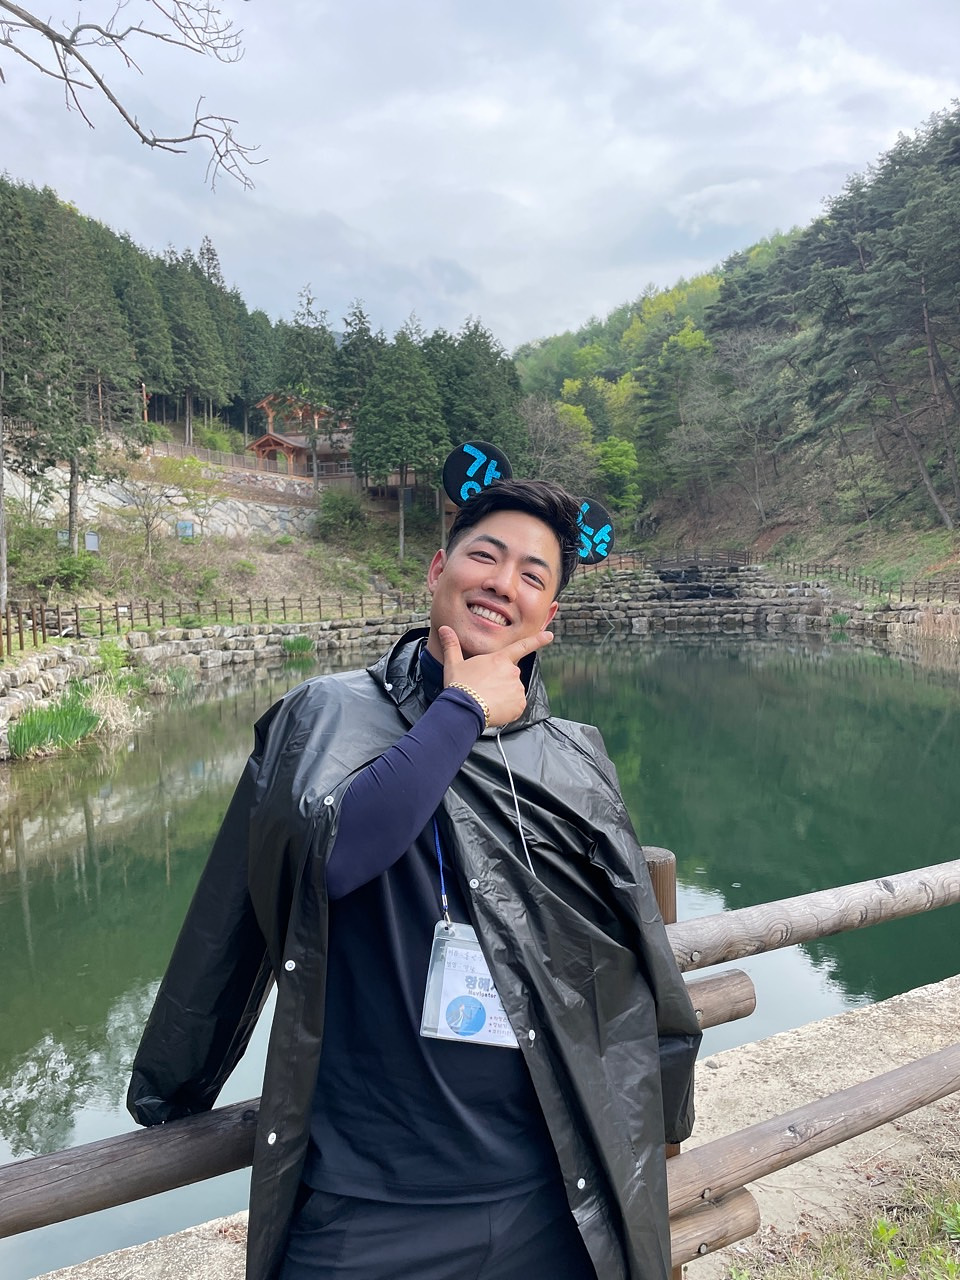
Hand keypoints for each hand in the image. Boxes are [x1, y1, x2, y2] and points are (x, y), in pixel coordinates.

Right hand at [437, 625, 553, 726]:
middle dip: (500, 681)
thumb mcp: (454, 664)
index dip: (538, 640)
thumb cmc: (459, 686)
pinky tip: (494, 709)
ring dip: (504, 695)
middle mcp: (512, 672)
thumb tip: (444, 629)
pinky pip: (516, 706)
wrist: (464, 709)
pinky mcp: (519, 705)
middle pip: (510, 675)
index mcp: (500, 659)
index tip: (549, 636)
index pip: (522, 646)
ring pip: (513, 691)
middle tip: (484, 688)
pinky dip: (508, 709)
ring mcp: (517, 689)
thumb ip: (452, 645)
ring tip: (487, 699)